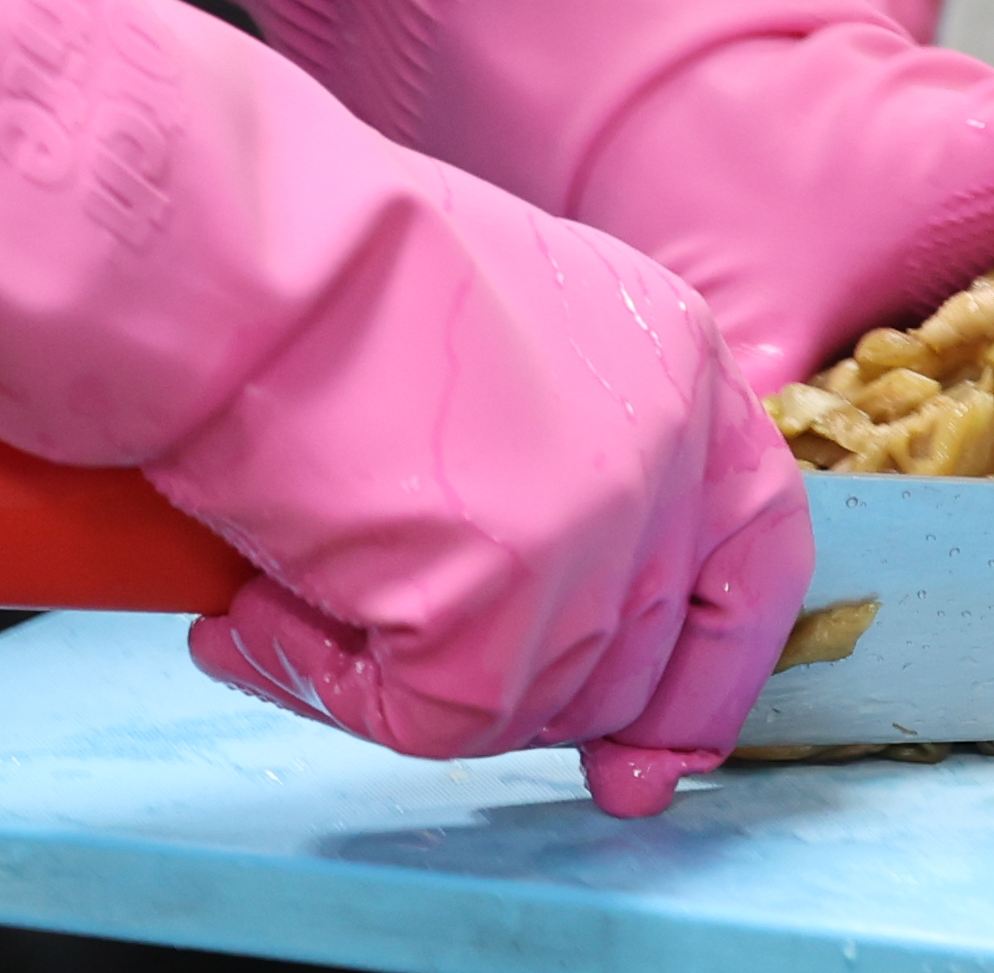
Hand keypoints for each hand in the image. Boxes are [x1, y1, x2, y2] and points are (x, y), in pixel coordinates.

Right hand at [163, 147, 815, 805]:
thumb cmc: (318, 261)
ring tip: (281, 596)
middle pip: (640, 656)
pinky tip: (254, 616)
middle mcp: (664, 458)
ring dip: (406, 680)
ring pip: (535, 705)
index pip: (757, 551)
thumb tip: (529, 578)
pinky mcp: (501, 624)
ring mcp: (595, 548)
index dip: (719, 660)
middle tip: (405, 678)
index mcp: (677, 362)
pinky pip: (429, 724)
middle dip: (531, 704)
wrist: (236, 251)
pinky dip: (329, 688)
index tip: (663, 742)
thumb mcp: (500, 318)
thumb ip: (551, 433)